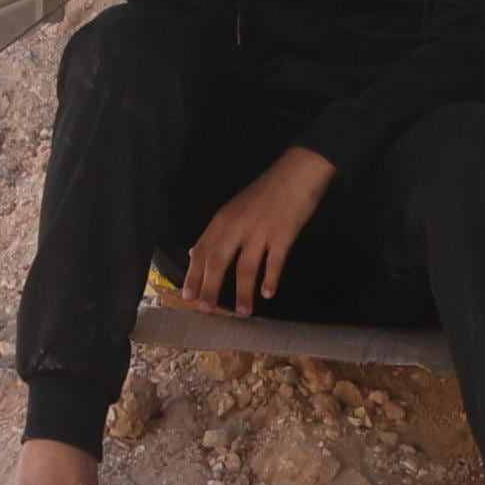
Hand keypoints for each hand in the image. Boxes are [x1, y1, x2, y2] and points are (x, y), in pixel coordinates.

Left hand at [181, 148, 340, 309]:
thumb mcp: (234, 208)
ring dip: (243, 292)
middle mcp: (237, 226)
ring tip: (242, 312)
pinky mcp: (283, 234)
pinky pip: (274, 261)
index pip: (203, 251)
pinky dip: (270, 279)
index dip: (194, 275)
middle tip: (207, 310)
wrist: (297, 172)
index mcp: (223, 219)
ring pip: (246, 267)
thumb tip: (194, 253)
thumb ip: (216, 232)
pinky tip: (268, 293)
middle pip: (218, 261)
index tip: (187, 297)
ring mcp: (260, 230)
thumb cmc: (265, 192)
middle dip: (210, 288)